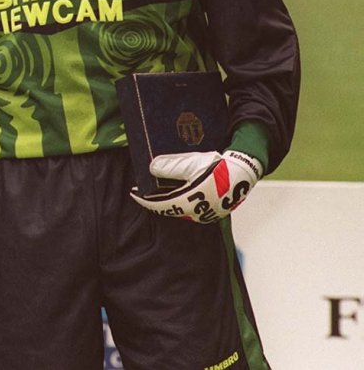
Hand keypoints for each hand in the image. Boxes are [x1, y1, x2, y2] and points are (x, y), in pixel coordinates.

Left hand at [130, 150, 262, 223]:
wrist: (244, 172)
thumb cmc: (218, 168)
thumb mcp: (191, 164)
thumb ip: (170, 166)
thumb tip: (151, 168)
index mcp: (189, 204)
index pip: (160, 206)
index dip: (144, 200)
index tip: (133, 193)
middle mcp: (196, 213)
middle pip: (169, 208)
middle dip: (154, 199)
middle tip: (142, 190)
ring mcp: (206, 213)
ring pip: (179, 208)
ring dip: (167, 199)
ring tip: (157, 189)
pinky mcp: (213, 209)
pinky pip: (190, 207)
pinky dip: (179, 199)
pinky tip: (176, 190)